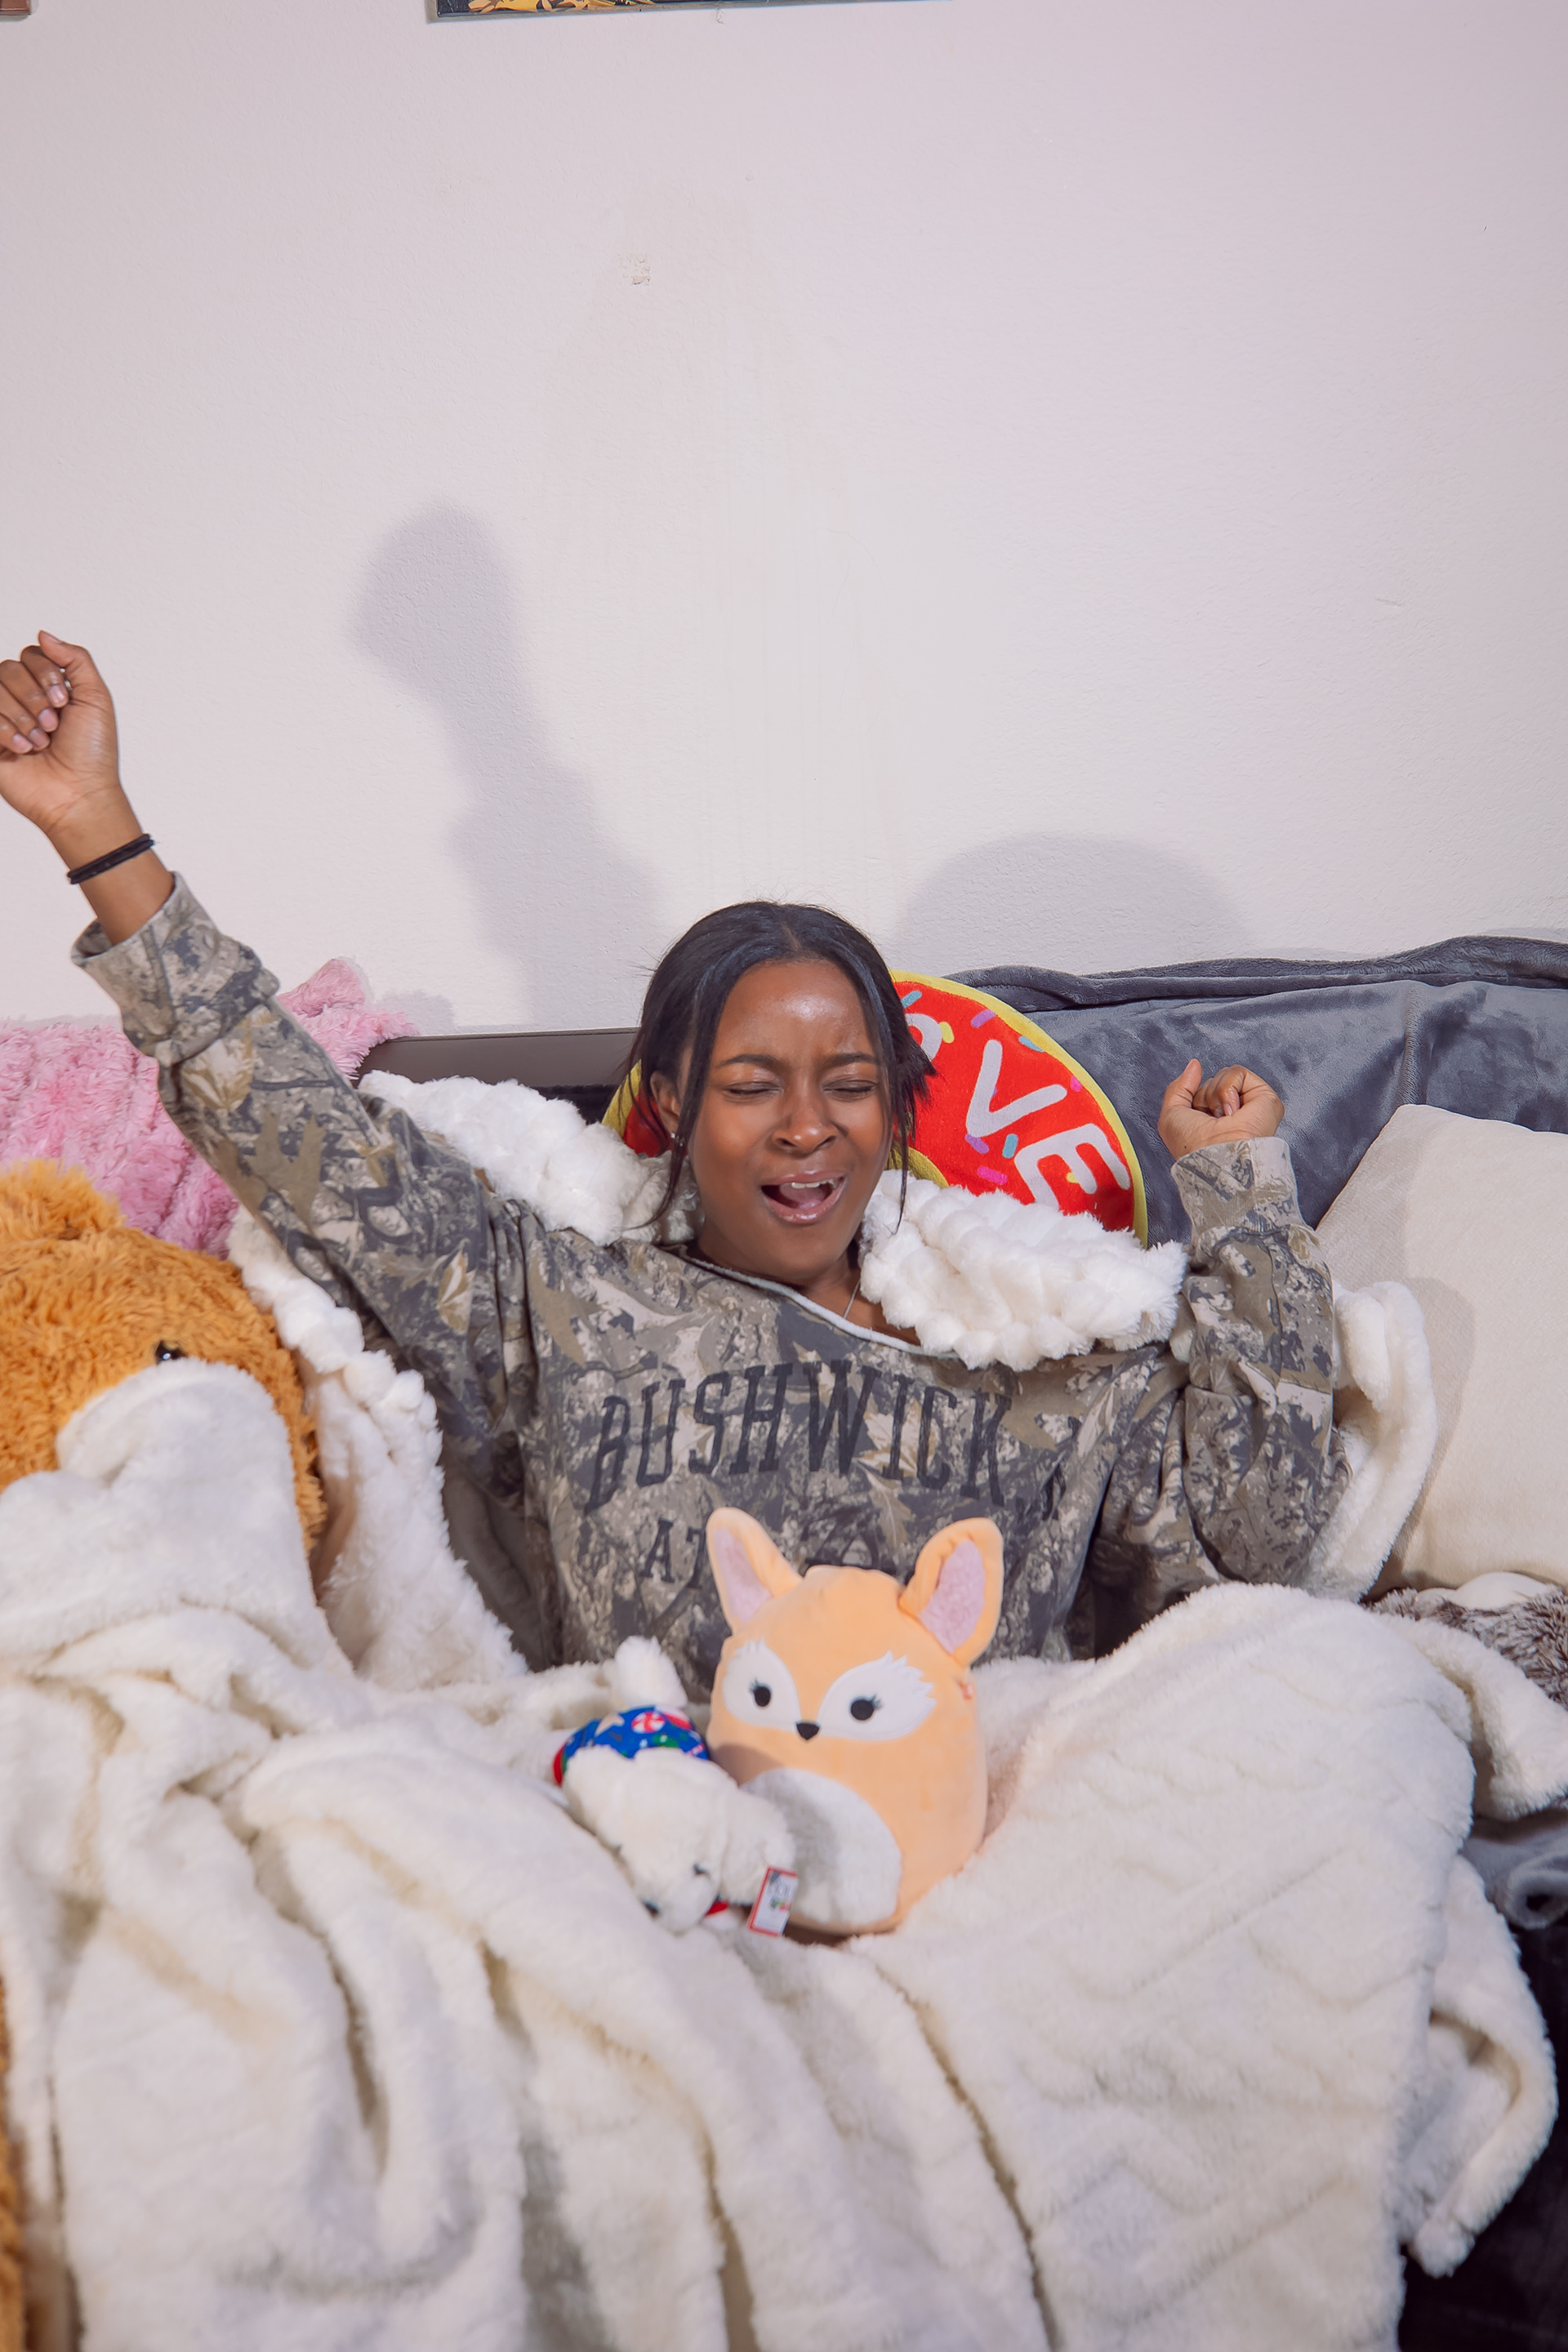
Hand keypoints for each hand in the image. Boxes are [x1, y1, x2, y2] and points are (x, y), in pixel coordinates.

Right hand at [0, 631, 126, 858]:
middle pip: (8, 669)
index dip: (45, 673)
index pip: (31, 654)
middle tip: (53, 726)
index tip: (63, 701)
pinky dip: (6, 732)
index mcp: (50, 686)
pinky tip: (23, 751)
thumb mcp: (97, 698)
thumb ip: (75, 659)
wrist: (78, 794)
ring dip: (21, 717)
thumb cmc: (92, 753)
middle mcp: (25, 699)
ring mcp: (5, 718)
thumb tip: (43, 633)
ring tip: (40, 742)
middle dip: (33, 698)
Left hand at [1158, 1060, 1283, 1160]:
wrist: (1214, 1156)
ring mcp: (1251, 1106)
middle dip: (1204, 1097)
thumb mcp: (1171, 1115)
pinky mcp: (1265, 1098)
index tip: (1196, 1118)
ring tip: (1223, 1117)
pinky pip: (1238, 1072)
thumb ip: (1179, 1087)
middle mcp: (1234, 1114)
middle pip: (1213, 1082)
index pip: (1201, 1092)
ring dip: (1215, 1094)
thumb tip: (1195, 1065)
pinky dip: (1228, 1089)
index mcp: (1215, 1121)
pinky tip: (1233, 1111)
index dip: (1194, 1100)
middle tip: (1211, 1120)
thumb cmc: (1192, 1147)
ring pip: (1225, 1075)